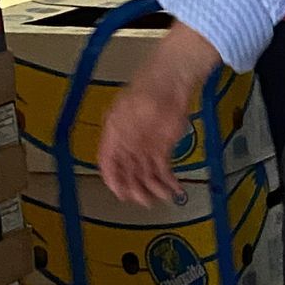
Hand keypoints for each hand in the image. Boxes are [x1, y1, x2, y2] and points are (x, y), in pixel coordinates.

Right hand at [99, 77, 192, 204]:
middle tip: (145, 201)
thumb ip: (119, 136)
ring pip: (147, 175)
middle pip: (129, 174)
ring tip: (164, 198)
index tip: (121, 194)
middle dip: (136, 189)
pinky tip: (175, 190)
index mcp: (113, 136)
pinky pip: (164, 170)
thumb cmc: (144, 94)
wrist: (169, 83)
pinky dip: (169, 181)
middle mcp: (128, 145)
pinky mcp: (164, 148)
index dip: (113, 181)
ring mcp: (146, 148)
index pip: (108, 164)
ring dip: (154, 188)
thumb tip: (113, 161)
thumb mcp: (124, 113)